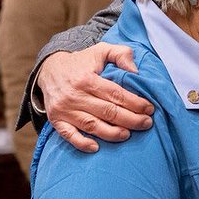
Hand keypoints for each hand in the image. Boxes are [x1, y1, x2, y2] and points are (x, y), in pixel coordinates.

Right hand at [35, 45, 153, 152]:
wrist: (49, 69)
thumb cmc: (81, 62)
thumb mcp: (101, 50)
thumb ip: (121, 54)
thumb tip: (136, 71)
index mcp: (87, 78)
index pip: (116, 94)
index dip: (135, 103)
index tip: (149, 109)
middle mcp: (75, 95)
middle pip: (107, 112)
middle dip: (131, 120)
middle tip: (146, 124)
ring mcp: (65, 109)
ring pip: (92, 126)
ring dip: (112, 133)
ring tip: (128, 135)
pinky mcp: (56, 120)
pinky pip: (69, 135)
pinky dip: (82, 143)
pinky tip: (96, 147)